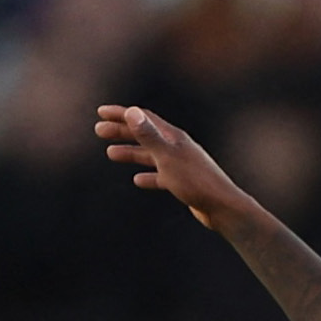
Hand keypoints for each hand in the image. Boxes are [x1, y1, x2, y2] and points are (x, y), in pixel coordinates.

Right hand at [96, 105, 247, 229]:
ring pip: (151, 155)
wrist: (222, 208)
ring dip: (131, 152)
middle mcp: (177, 147)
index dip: (121, 114)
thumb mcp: (167, 158)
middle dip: (121, 132)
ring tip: (110, 154)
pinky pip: (161, 176)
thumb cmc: (196, 182)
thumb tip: (131, 111)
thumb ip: (149, 136)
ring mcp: (181, 165)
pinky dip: (148, 176)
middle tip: (98, 131)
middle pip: (145, 135)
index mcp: (173, 137)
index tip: (101, 113)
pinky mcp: (184, 183)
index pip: (144, 118)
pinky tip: (138, 181)